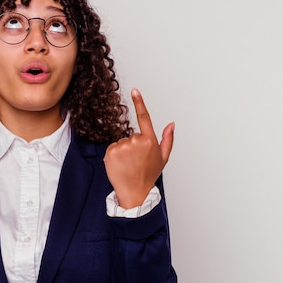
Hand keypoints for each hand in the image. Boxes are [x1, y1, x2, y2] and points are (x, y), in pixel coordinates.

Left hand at [104, 88, 173, 207]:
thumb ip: (168, 139)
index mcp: (149, 140)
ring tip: (128, 165)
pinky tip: (120, 165)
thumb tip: (171, 123)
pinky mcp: (111, 152)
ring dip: (123, 151)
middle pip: (131, 135)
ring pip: (121, 142)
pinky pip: (112, 148)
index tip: (134, 90)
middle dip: (132, 145)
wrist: (135, 192)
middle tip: (136, 161)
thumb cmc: (149, 175)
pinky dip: (114, 155)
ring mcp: (122, 146)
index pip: (144, 118)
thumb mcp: (163, 157)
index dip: (139, 103)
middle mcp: (136, 141)